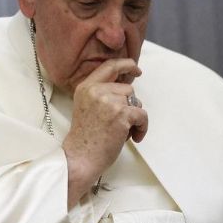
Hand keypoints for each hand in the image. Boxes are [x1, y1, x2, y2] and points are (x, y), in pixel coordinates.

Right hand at [62, 59, 147, 206]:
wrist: (80, 157)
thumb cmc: (85, 138)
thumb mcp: (86, 106)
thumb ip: (101, 94)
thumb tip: (127, 88)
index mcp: (86, 87)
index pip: (109, 66)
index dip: (126, 64)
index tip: (136, 70)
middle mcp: (96, 91)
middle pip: (127, 88)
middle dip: (129, 105)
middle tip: (120, 123)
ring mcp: (109, 102)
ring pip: (136, 101)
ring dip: (135, 117)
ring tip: (123, 131)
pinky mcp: (121, 114)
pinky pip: (142, 115)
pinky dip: (142, 127)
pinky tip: (134, 137)